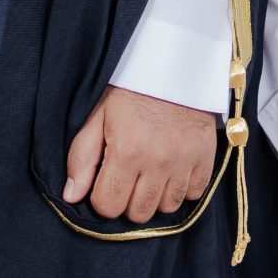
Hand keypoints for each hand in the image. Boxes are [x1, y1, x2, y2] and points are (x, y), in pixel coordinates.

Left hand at [63, 86, 216, 223]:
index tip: (104, 181)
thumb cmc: (131, 90)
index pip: (108, 206)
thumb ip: (82, 158)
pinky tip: (171, 171)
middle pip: (138, 213)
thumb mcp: (98, 116)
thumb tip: (72, 196)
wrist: (174, 64)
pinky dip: (181, 189)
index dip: (101, 197)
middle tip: (127, 178)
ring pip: (167, 208)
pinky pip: (194, 195)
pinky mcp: (206, 158)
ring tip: (149, 174)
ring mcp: (185, 162)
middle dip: (127, 201)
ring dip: (155, 197)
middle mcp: (158, 162)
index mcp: (127, 152)